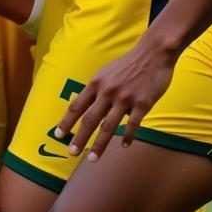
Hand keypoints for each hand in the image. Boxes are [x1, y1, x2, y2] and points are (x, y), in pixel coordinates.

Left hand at [54, 39, 175, 161]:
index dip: (66, 121)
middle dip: (79, 138)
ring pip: (108, 127)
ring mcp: (125, 98)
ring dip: (99, 145)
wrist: (153, 53)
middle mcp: (108, 91)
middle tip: (72, 153)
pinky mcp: (142, 103)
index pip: (77, 106)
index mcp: (97, 83)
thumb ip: (97, 90)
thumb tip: (87, 109)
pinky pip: (133, 124)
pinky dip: (127, 137)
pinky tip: (124, 146)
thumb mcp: (106, 72)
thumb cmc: (128, 64)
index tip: (58, 135)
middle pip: (90, 119)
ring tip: (92, 159)